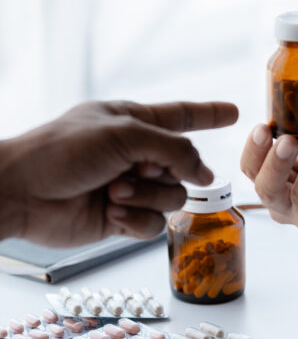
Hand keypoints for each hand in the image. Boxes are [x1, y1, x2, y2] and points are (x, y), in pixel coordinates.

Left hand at [0, 99, 238, 245]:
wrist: (21, 192)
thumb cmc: (62, 151)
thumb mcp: (125, 135)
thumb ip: (174, 149)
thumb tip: (204, 174)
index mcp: (134, 122)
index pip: (182, 115)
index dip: (210, 114)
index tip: (234, 113)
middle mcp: (134, 154)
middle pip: (183, 166)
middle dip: (165, 172)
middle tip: (136, 171)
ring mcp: (128, 187)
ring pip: (171, 199)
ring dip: (145, 198)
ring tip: (113, 193)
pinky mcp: (119, 218)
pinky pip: (152, 225)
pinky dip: (134, 221)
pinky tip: (110, 214)